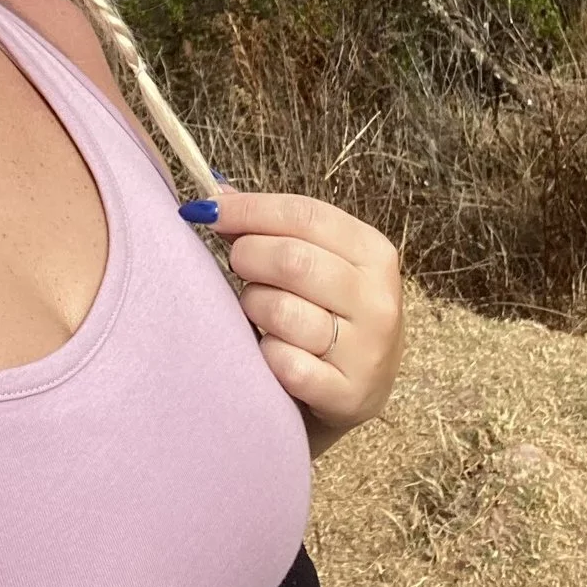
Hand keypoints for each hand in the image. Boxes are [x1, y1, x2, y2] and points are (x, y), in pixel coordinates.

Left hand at [183, 189, 402, 454]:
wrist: (357, 392)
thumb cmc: (327, 314)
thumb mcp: (317, 264)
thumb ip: (273, 227)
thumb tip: (216, 191)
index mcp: (374, 253)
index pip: (306, 214)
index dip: (250, 209)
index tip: (208, 211)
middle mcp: (378, 299)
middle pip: (292, 259)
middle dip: (247, 257)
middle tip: (237, 267)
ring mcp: (367, 350)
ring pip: (281, 311)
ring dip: (254, 308)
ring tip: (259, 312)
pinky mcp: (349, 395)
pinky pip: (283, 363)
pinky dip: (266, 356)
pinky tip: (272, 353)